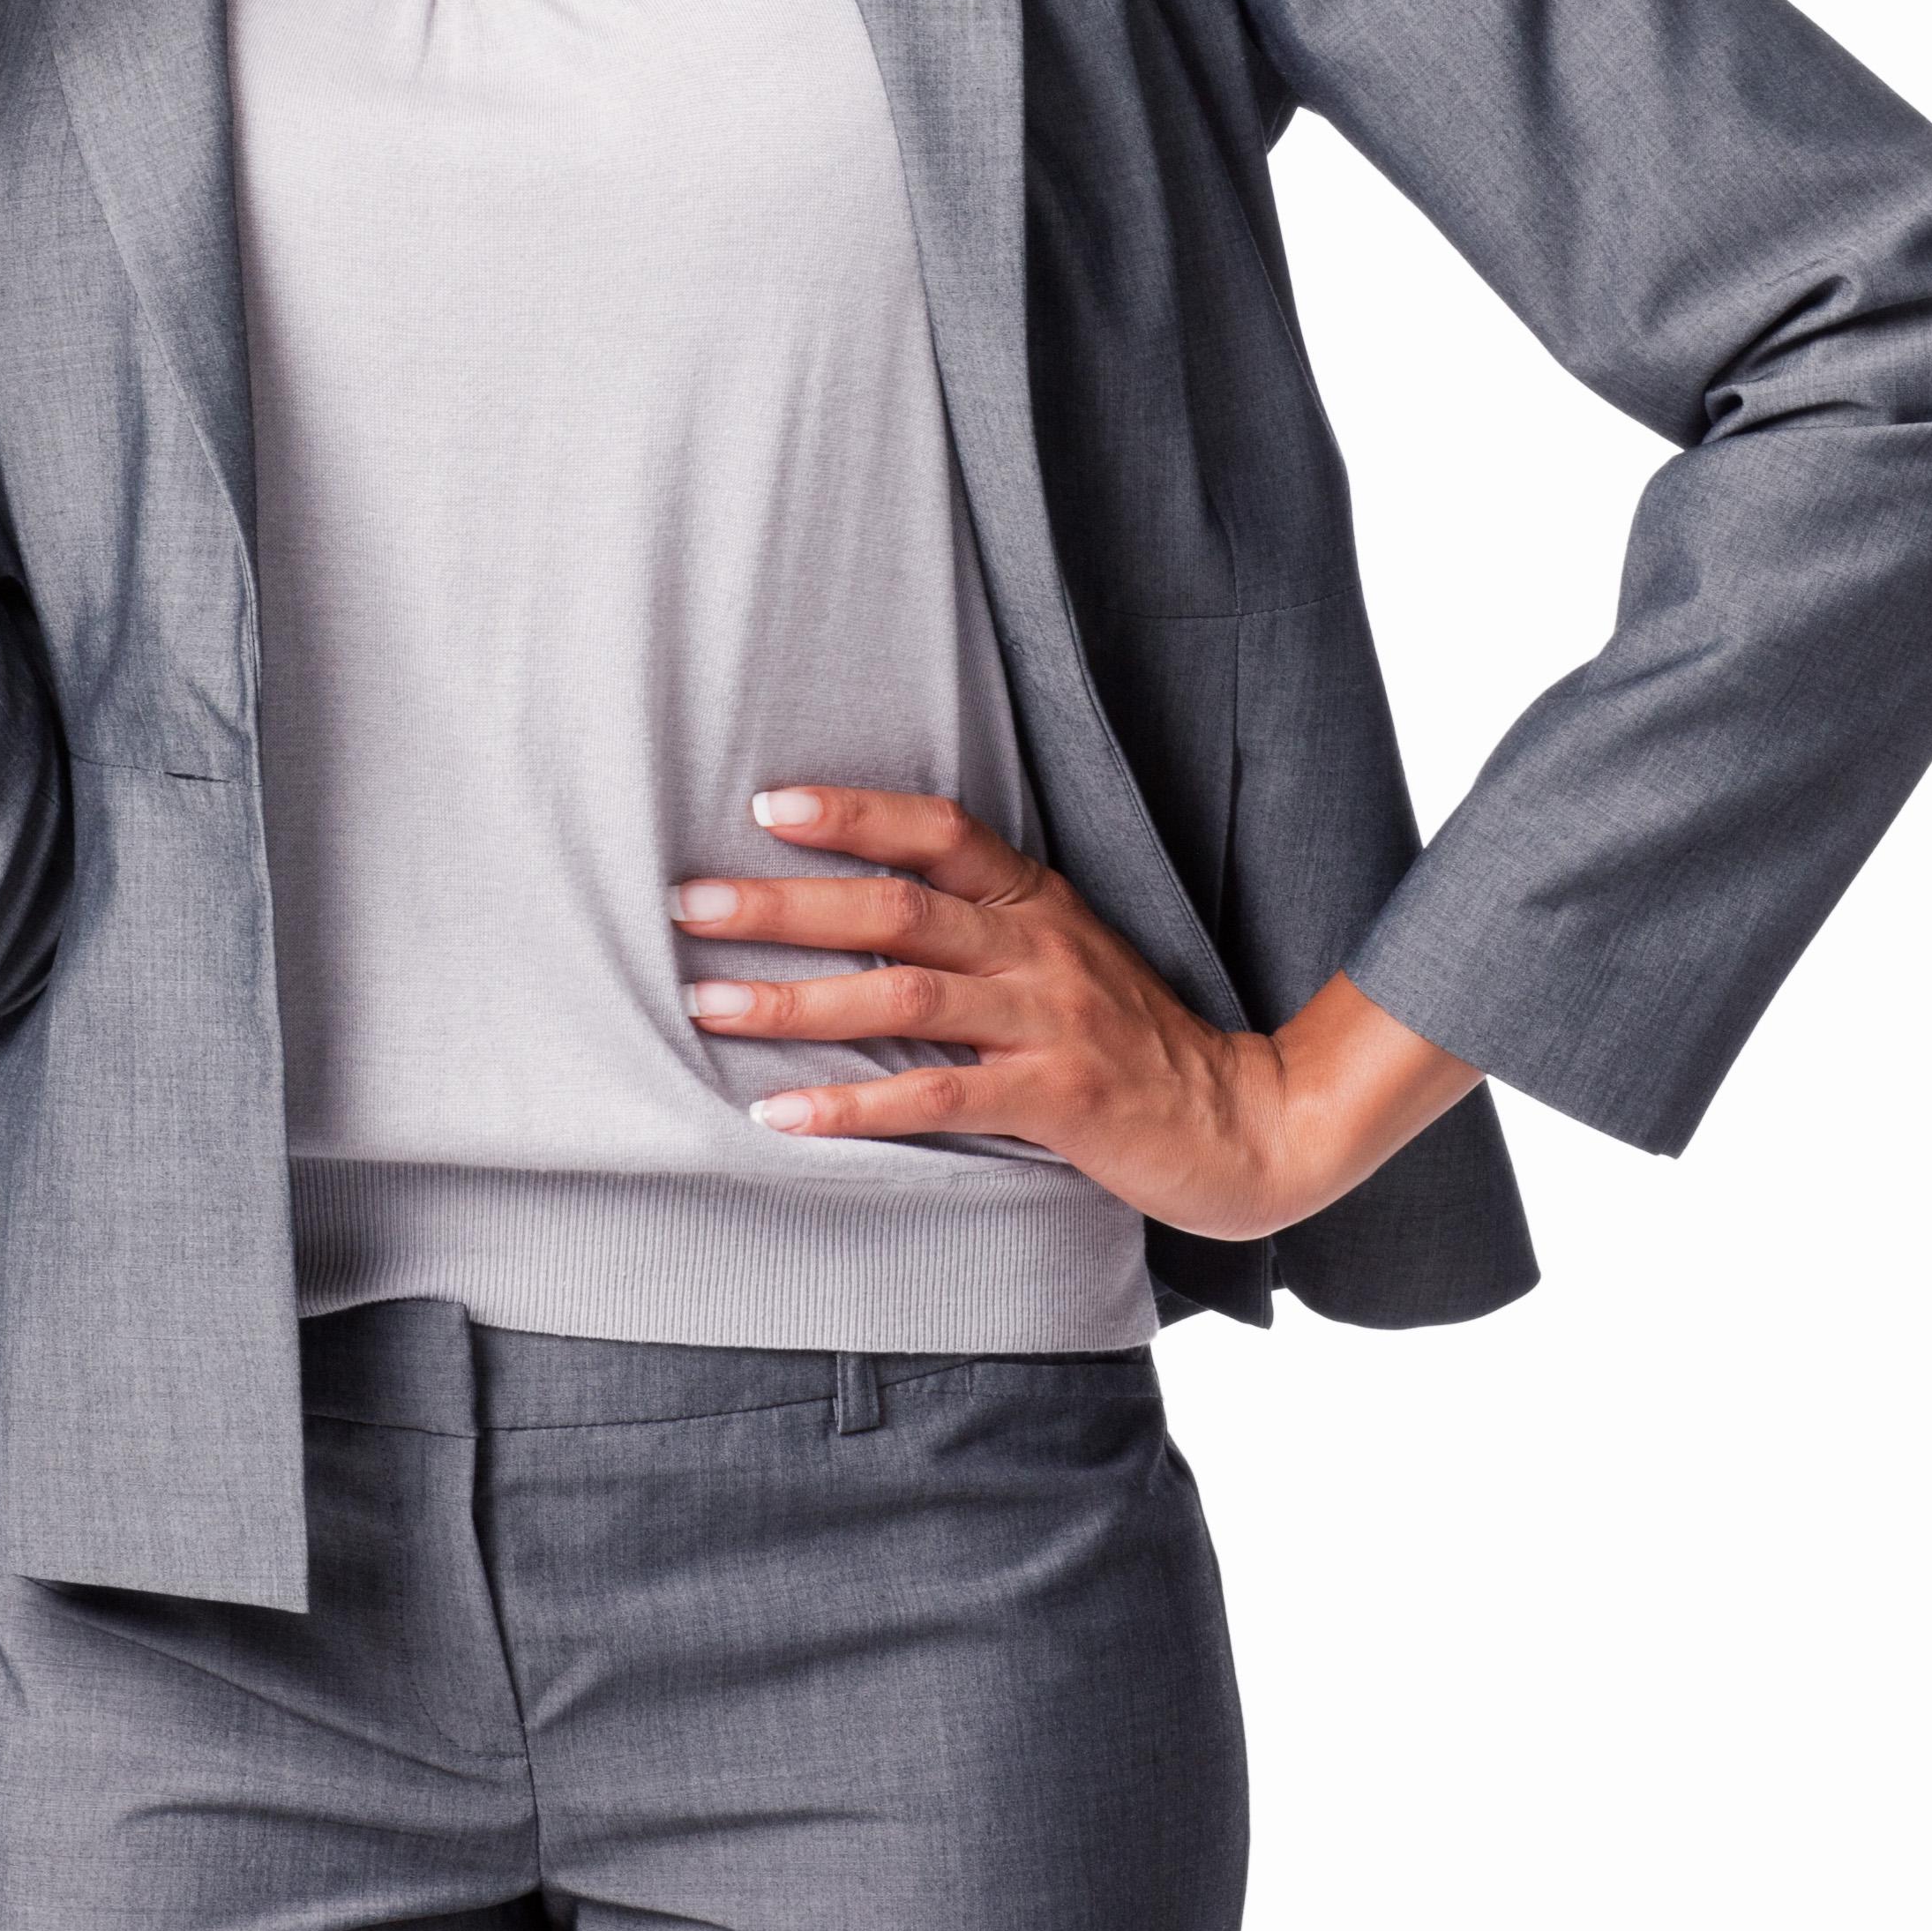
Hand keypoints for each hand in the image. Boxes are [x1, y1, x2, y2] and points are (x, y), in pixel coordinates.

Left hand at [669, 782, 1481, 1243]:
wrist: (1243, 1124)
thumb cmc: (1135, 1043)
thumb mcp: (1067, 957)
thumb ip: (983, 928)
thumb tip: (860, 908)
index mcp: (1037, 902)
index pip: (938, 831)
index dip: (854, 813)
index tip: (766, 806)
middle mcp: (1038, 947)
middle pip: (896, 908)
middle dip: (783, 904)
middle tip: (688, 902)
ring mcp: (1050, 1020)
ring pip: (903, 995)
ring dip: (796, 999)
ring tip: (708, 1004)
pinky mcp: (1057, 1098)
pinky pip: (937, 1096)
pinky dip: (854, 1103)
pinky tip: (783, 1113)